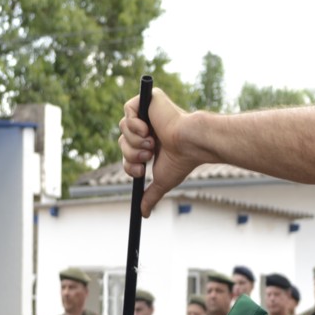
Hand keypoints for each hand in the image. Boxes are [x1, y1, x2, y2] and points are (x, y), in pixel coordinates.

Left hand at [118, 89, 199, 216]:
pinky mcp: (149, 99)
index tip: (140, 170)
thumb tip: (143, 214)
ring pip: (123, 127)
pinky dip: (134, 123)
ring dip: (135, 140)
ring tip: (152, 142)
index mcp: (151, 142)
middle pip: (122, 140)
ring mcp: (149, 112)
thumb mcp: (162, 180)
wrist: (191, 142)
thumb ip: (151, 195)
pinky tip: (148, 129)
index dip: (130, 162)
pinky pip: (128, 111)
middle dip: (132, 152)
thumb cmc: (183, 160)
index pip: (128, 152)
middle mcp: (149, 126)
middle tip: (147, 155)